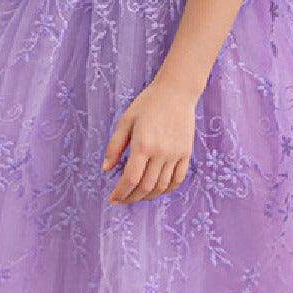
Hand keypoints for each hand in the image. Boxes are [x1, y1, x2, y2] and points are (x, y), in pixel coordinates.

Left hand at [101, 74, 197, 203]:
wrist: (177, 92)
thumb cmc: (148, 104)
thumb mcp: (126, 121)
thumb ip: (114, 146)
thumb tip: (105, 169)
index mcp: (143, 145)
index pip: (130, 179)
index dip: (120, 193)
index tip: (113, 198)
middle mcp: (160, 153)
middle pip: (145, 186)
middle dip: (131, 197)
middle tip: (122, 200)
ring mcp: (175, 154)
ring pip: (162, 186)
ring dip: (148, 196)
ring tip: (137, 196)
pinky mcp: (186, 153)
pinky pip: (178, 179)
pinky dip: (167, 189)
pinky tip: (157, 190)